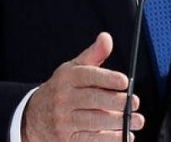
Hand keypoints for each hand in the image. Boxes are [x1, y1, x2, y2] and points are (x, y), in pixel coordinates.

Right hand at [22, 32, 144, 141]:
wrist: (34, 117)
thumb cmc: (61, 90)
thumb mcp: (73, 69)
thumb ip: (93, 54)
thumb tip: (106, 38)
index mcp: (67, 78)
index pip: (88, 76)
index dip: (107, 78)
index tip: (124, 81)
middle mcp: (63, 99)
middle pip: (92, 100)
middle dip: (116, 101)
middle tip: (134, 102)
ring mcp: (64, 121)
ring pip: (94, 122)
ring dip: (118, 122)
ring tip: (136, 120)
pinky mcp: (67, 139)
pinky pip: (91, 140)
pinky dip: (109, 139)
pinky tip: (124, 135)